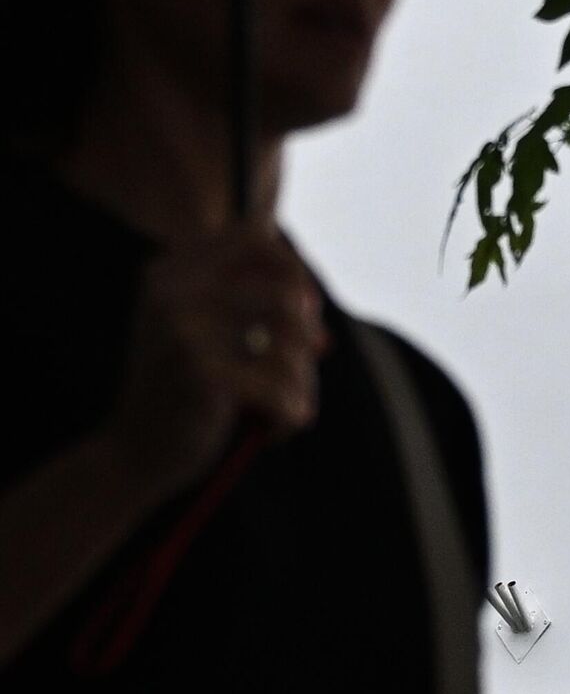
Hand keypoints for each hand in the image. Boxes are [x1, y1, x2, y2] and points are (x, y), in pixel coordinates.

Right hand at [101, 225, 328, 499]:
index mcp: (171, 271)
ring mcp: (180, 327)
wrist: (135, 454)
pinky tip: (276, 431)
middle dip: (309, 337)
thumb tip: (310, 301)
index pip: (255, 239)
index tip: (307, 309)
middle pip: (286, 297)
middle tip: (310, 363)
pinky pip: (281, 387)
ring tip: (288, 408)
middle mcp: (171, 289)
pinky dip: (292, 414)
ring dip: (302, 383)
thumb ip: (245, 303)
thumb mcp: (206, 334)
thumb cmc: (186, 393)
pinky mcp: (196, 371)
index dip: (294, 270)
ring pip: (291, 345)